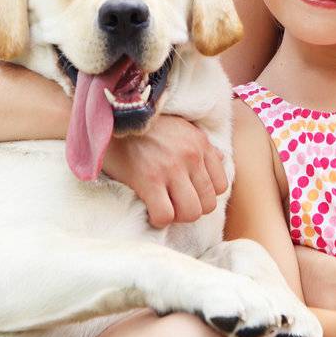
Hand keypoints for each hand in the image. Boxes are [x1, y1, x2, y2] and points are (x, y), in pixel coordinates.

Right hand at [100, 114, 227, 226]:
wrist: (114, 118)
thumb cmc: (146, 127)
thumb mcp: (181, 127)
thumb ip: (201, 145)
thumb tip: (220, 159)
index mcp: (200, 143)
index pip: (221, 186)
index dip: (204, 195)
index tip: (187, 192)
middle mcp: (191, 156)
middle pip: (208, 204)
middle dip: (192, 209)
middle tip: (174, 203)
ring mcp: (171, 168)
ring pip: (191, 213)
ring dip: (177, 216)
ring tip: (164, 207)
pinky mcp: (149, 180)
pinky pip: (165, 215)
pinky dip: (158, 219)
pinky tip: (150, 209)